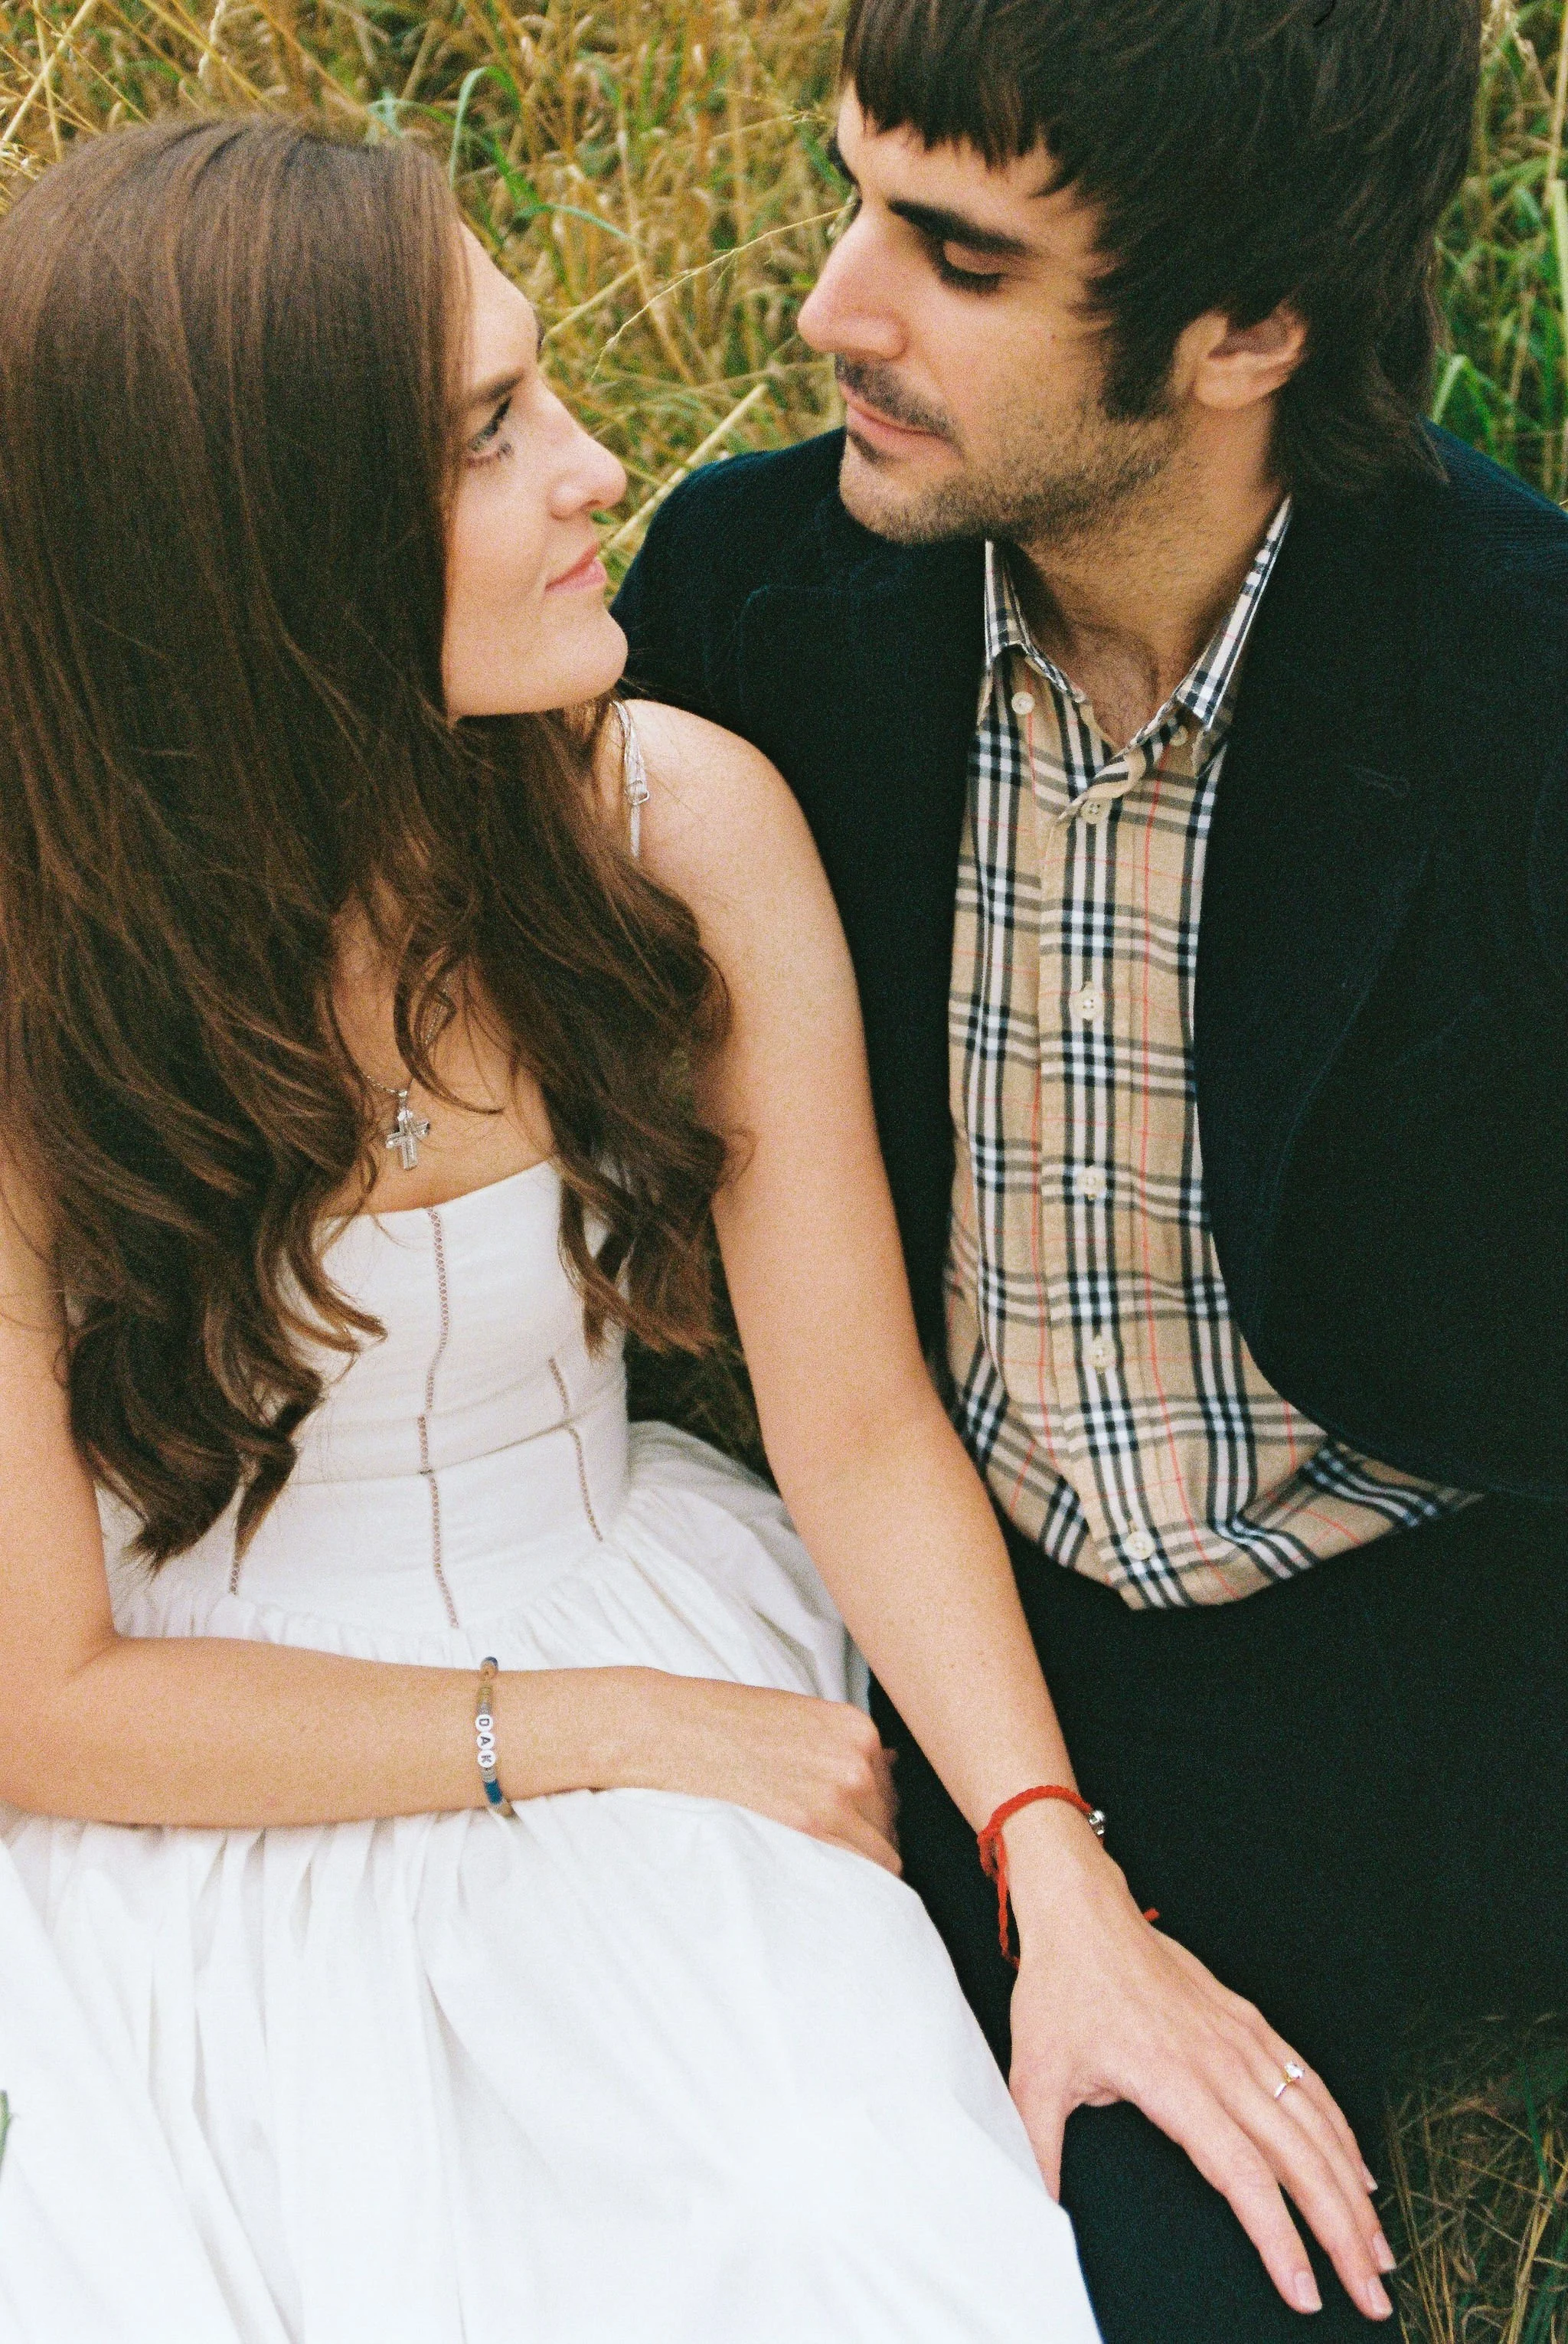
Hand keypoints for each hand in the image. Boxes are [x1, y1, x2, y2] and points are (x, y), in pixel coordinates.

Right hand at [620, 1669, 900, 1873]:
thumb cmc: (729, 1722)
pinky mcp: (815, 1824)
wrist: (678, 1729)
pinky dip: (853, 1876)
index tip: (844, 1820)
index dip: (868, 1807)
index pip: (890, 1785)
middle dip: (864, 1832)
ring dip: (856, 1855)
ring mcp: (841, 1792)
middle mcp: (859, 1759)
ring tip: (815, 1855)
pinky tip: (822, 1871)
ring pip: (881, 1847)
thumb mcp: (800, 1717)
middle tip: (825, 1842)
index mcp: (857, 1728)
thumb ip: (843, 1744)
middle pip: (889, 1817)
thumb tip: (892, 1763)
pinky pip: (866, 1867)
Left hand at [1003, 1805, 1395, 2321]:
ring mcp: (1241, 2040)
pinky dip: (1340, 2131)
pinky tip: (1358, 2169)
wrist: (1083, 1912)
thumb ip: (1041, 2150)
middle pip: (1300, 2160)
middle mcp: (1221, 2063)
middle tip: (1372, 2291)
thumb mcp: (1035, 2075)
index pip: (1245, 2175)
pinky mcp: (1248, 2022)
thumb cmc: (1061, 1990)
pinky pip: (1307, 2081)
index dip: (1279, 2238)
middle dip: (1342, 2232)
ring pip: (1315, 2124)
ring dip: (1354, 2190)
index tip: (1304, 2289)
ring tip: (1379, 2247)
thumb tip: (1042, 2208)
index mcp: (1174, 2082)